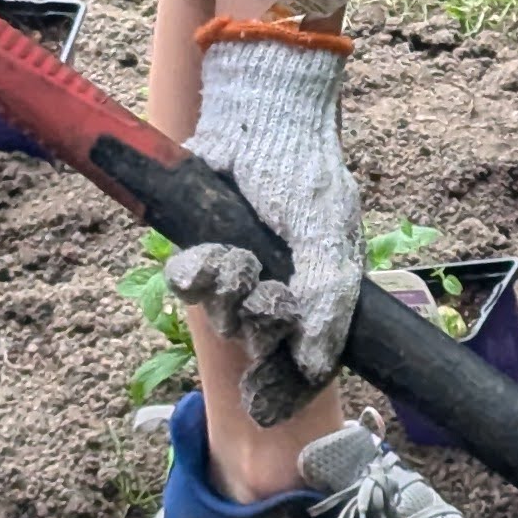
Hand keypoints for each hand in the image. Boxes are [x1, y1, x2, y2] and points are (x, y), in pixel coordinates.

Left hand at [166, 12, 364, 423]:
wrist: (259, 112)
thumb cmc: (303, 169)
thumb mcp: (329, 232)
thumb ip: (328, 299)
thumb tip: (314, 365)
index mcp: (320, 290)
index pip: (304, 360)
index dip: (284, 387)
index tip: (263, 405)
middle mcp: (277, 286)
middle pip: (259, 340)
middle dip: (258, 323)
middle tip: (265, 297)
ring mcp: (237, 268)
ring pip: (222, 313)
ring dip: (227, 292)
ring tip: (236, 260)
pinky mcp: (200, 245)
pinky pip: (188, 283)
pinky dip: (193, 277)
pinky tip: (198, 262)